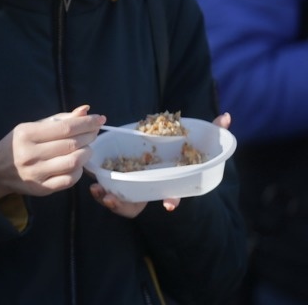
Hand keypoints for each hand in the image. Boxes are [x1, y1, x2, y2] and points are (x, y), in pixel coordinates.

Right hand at [0, 105, 104, 199]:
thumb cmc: (18, 143)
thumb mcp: (33, 126)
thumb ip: (59, 119)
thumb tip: (85, 110)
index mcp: (27, 134)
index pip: (65, 128)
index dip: (86, 123)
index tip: (99, 119)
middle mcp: (30, 154)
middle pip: (71, 144)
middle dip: (89, 136)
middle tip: (95, 131)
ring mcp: (36, 173)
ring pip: (73, 162)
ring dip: (87, 153)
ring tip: (87, 147)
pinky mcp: (42, 188)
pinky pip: (69, 180)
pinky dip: (79, 170)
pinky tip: (78, 163)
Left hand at [89, 112, 231, 216]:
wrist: (163, 153)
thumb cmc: (181, 151)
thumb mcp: (196, 141)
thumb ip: (211, 131)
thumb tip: (227, 116)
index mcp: (168, 182)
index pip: (174, 195)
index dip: (173, 199)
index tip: (169, 204)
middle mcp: (151, 190)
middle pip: (139, 204)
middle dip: (125, 205)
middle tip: (112, 199)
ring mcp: (135, 189)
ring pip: (122, 203)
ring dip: (110, 201)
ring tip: (99, 191)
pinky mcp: (120, 183)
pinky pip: (111, 193)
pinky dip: (101, 192)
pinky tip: (94, 183)